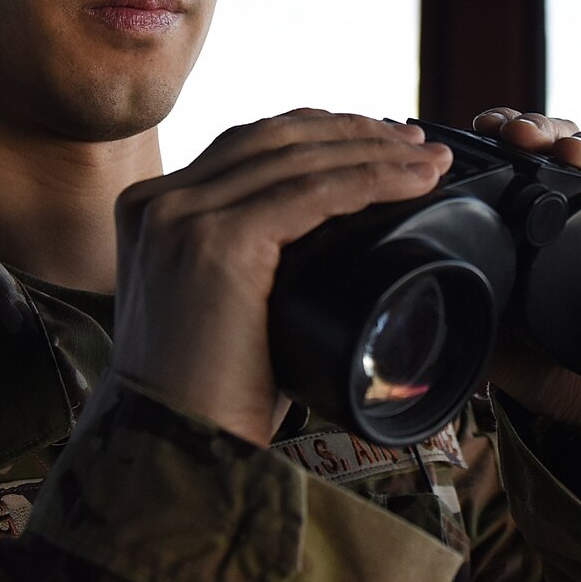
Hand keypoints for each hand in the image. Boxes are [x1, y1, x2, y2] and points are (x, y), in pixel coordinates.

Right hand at [111, 111, 450, 444]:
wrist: (176, 451)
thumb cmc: (213, 396)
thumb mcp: (227, 307)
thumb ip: (257, 262)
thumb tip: (336, 240)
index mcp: (151, 208)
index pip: (248, 145)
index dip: (319, 133)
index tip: (380, 139)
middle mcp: (157, 202)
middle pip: (274, 136)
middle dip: (354, 131)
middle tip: (416, 141)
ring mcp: (181, 217)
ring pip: (299, 158)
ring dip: (376, 150)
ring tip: (429, 158)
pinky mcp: (215, 242)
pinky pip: (313, 192)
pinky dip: (372, 180)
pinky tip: (414, 180)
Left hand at [472, 108, 580, 447]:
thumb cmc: (562, 372)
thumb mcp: (503, 345)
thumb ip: (472, 320)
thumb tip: (431, 303)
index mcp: (541, 220)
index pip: (524, 158)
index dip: (508, 134)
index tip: (488, 127)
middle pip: (568, 145)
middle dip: (545, 133)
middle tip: (525, 137)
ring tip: (576, 153)